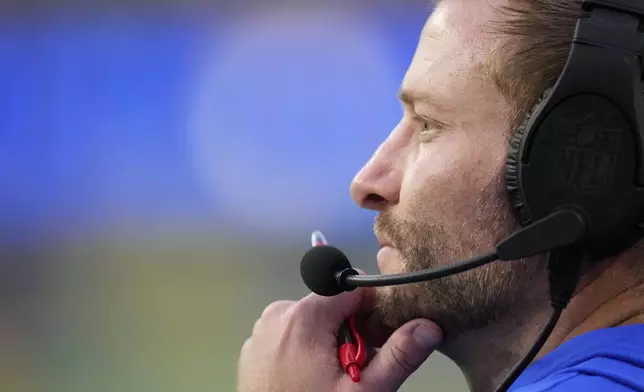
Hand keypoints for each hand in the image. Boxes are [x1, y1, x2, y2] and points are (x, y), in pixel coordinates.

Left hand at [237, 287, 442, 391]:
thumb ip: (398, 357)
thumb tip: (429, 327)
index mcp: (305, 315)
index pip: (352, 289)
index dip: (372, 311)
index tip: (378, 340)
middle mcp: (280, 313)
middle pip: (331, 307)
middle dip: (349, 333)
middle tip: (354, 370)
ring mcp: (263, 330)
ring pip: (311, 322)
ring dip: (327, 343)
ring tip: (331, 378)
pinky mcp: (254, 347)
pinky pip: (289, 335)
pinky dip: (303, 350)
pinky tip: (308, 379)